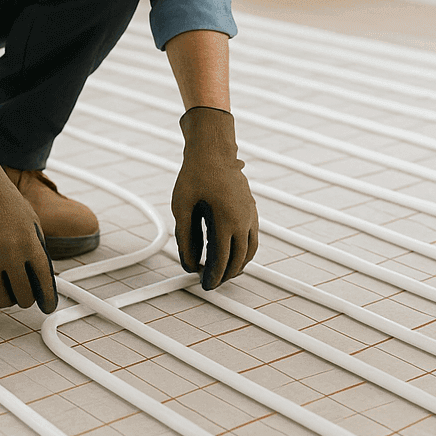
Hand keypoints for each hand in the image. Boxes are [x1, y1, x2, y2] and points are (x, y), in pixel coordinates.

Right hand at [0, 128, 56, 311]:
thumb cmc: (7, 203)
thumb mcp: (32, 223)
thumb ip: (36, 248)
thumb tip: (39, 273)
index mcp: (31, 245)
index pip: (43, 280)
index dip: (47, 297)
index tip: (48, 305)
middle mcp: (10, 256)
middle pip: (22, 295)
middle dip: (26, 300)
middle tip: (26, 297)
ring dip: (5, 300)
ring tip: (8, 293)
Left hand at [172, 107, 258, 288]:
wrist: (214, 151)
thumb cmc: (195, 175)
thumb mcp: (182, 207)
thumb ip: (185, 238)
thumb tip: (188, 263)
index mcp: (226, 221)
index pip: (223, 260)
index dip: (213, 276)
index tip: (204, 285)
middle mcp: (243, 220)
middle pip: (240, 259)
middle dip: (226, 275)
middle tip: (212, 282)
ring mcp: (251, 214)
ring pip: (251, 250)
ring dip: (240, 265)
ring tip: (225, 273)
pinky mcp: (252, 208)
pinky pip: (253, 237)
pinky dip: (246, 251)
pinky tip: (234, 253)